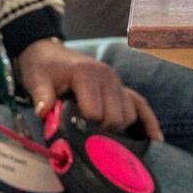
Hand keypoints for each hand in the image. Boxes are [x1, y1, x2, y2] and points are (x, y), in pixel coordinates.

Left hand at [14, 39, 162, 142]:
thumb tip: (44, 111)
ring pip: (128, 115)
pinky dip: (149, 122)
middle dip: (101, 132)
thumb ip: (42, 95)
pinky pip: (141, 105)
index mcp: (87, 74)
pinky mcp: (121, 87)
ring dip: (117, 129)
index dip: (83, 127)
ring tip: (99, 134)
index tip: (71, 131)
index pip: (95, 113)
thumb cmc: (43, 67)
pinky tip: (156, 139)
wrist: (48, 53)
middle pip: (115, 118)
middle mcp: (107, 76)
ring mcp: (117, 82)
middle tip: (84, 136)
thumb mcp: (36, 79)